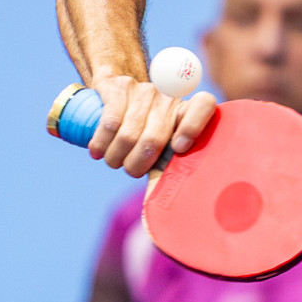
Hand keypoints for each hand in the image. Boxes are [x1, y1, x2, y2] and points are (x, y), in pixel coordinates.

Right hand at [86, 74, 216, 176]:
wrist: (121, 93)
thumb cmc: (147, 131)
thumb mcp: (162, 148)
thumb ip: (169, 173)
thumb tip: (165, 213)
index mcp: (188, 112)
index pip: (203, 106)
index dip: (193, 127)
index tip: (179, 148)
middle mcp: (170, 98)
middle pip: (154, 138)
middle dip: (136, 165)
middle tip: (130, 169)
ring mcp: (146, 90)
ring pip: (128, 136)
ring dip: (115, 158)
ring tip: (114, 160)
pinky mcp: (120, 88)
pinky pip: (109, 124)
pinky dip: (101, 144)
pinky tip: (98, 152)